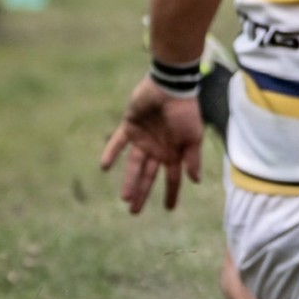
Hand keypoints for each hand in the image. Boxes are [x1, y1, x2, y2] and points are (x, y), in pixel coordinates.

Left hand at [99, 78, 205, 212]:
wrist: (171, 87)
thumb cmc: (185, 111)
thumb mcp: (193, 136)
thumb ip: (192, 158)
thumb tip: (194, 181)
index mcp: (174, 152)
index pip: (171, 178)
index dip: (171, 193)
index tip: (168, 209)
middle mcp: (158, 149)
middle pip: (148, 176)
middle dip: (142, 193)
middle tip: (134, 211)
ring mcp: (143, 139)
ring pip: (134, 165)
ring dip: (129, 180)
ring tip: (124, 198)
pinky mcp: (130, 127)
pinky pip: (118, 143)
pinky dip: (111, 153)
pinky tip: (103, 167)